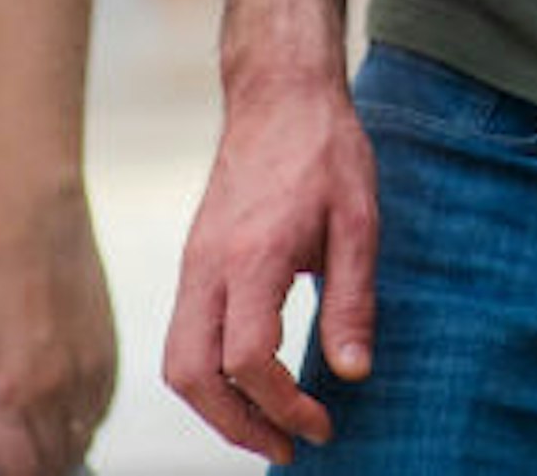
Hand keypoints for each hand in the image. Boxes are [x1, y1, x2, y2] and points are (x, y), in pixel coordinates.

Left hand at [0, 184, 116, 475]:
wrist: (38, 220)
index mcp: (4, 388)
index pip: (15, 468)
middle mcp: (50, 389)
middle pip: (52, 463)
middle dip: (34, 471)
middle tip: (17, 462)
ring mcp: (83, 372)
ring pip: (80, 439)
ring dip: (60, 450)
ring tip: (41, 444)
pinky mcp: (106, 353)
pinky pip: (100, 408)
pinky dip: (84, 420)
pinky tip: (66, 412)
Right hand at [163, 69, 378, 458]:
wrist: (278, 95)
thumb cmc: (325, 152)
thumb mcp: (359, 221)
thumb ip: (353, 300)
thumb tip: (353, 374)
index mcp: (253, 255)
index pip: (249, 357)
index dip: (283, 404)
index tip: (324, 423)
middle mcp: (209, 267)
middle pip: (192, 375)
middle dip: (236, 427)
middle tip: (289, 447)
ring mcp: (194, 266)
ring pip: (177, 363)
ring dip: (217, 409)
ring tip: (270, 428)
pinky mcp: (194, 264)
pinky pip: (183, 337)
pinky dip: (209, 378)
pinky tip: (253, 385)